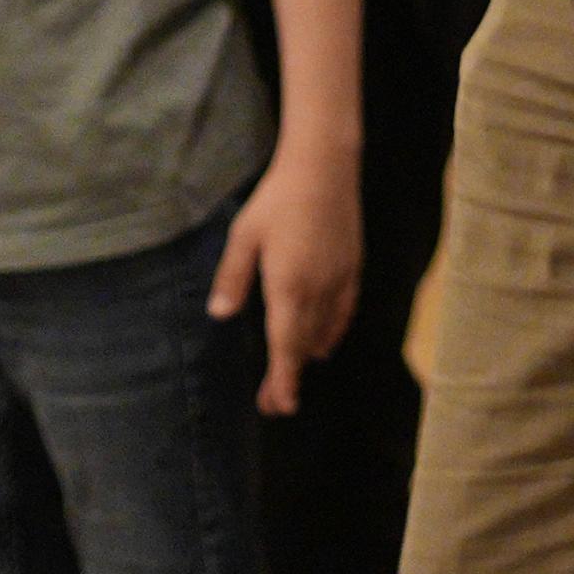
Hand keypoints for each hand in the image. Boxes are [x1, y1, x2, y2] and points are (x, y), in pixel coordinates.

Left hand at [211, 144, 364, 412]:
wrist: (325, 167)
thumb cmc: (277, 199)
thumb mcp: (244, 236)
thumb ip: (233, 278)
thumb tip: (220, 314)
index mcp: (289, 289)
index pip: (286, 348)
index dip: (283, 381)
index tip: (279, 406)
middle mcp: (318, 292)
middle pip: (304, 347)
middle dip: (290, 377)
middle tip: (276, 404)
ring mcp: (340, 281)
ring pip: (326, 332)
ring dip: (308, 356)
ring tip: (293, 372)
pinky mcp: (353, 268)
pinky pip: (344, 312)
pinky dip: (332, 332)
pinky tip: (324, 339)